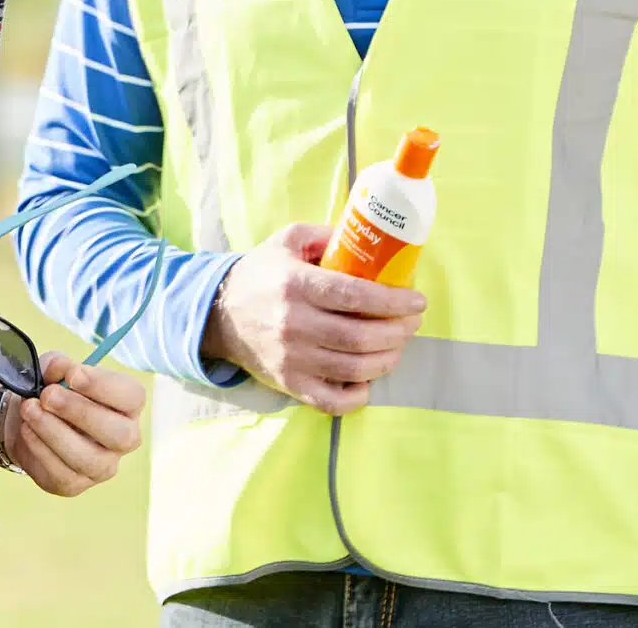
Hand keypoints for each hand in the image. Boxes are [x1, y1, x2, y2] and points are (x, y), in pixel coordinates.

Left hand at [8, 352, 144, 496]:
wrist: (27, 421)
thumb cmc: (52, 391)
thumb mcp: (52, 370)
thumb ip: (57, 365)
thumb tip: (58, 367)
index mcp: (127, 405)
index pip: (132, 397)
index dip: (103, 385)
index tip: (72, 374)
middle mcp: (123, 439)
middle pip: (120, 434)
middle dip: (81, 412)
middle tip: (48, 395)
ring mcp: (102, 466)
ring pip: (88, 458)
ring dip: (54, 431)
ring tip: (29, 409)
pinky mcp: (75, 484)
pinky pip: (61, 472)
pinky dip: (39, 448)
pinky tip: (27, 429)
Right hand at [202, 222, 425, 415]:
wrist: (219, 315)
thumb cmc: (261, 274)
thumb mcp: (289, 241)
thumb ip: (327, 236)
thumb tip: (369, 242)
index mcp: (296, 285)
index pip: (355, 295)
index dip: (393, 301)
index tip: (417, 300)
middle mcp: (294, 324)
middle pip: (360, 336)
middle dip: (398, 331)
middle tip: (413, 323)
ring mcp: (292, 358)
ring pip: (353, 368)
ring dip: (387, 359)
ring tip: (398, 345)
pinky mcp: (289, 384)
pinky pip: (331, 401)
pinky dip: (357, 395)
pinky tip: (368, 379)